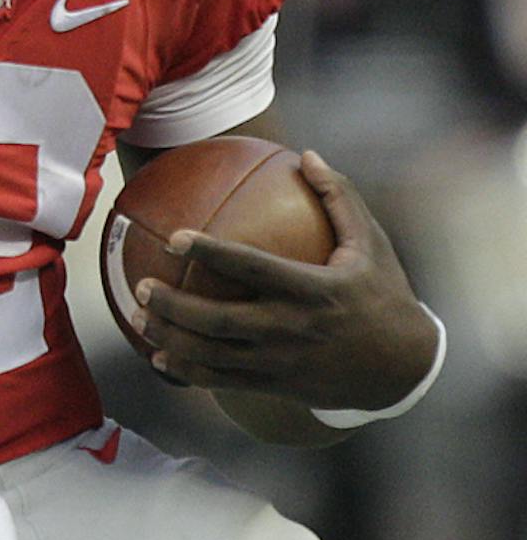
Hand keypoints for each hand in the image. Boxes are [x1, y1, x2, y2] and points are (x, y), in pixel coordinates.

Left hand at [132, 150, 439, 411]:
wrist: (403, 368)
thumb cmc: (382, 295)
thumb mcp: (370, 245)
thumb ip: (339, 198)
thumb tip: (306, 154)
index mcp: (313, 290)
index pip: (252, 267)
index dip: (211, 252)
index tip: (174, 237)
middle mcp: (292, 328)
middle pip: (220, 320)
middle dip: (174, 305)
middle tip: (141, 285)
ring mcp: (281, 362)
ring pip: (213, 355)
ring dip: (171, 338)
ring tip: (137, 317)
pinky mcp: (276, 385)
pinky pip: (222, 381)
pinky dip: (186, 371)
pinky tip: (158, 357)